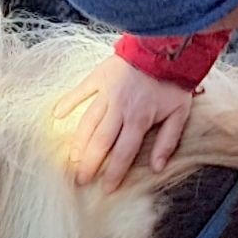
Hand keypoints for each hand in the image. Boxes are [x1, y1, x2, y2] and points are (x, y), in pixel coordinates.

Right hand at [54, 52, 194, 191]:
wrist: (165, 48)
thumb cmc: (173, 83)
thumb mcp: (180, 113)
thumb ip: (167, 141)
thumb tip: (156, 167)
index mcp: (139, 120)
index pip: (123, 153)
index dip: (114, 173)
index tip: (106, 189)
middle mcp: (119, 109)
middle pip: (100, 142)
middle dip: (90, 164)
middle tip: (81, 179)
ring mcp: (106, 92)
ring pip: (87, 122)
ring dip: (79, 142)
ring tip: (73, 158)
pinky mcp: (99, 77)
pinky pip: (80, 92)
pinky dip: (67, 103)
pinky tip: (57, 115)